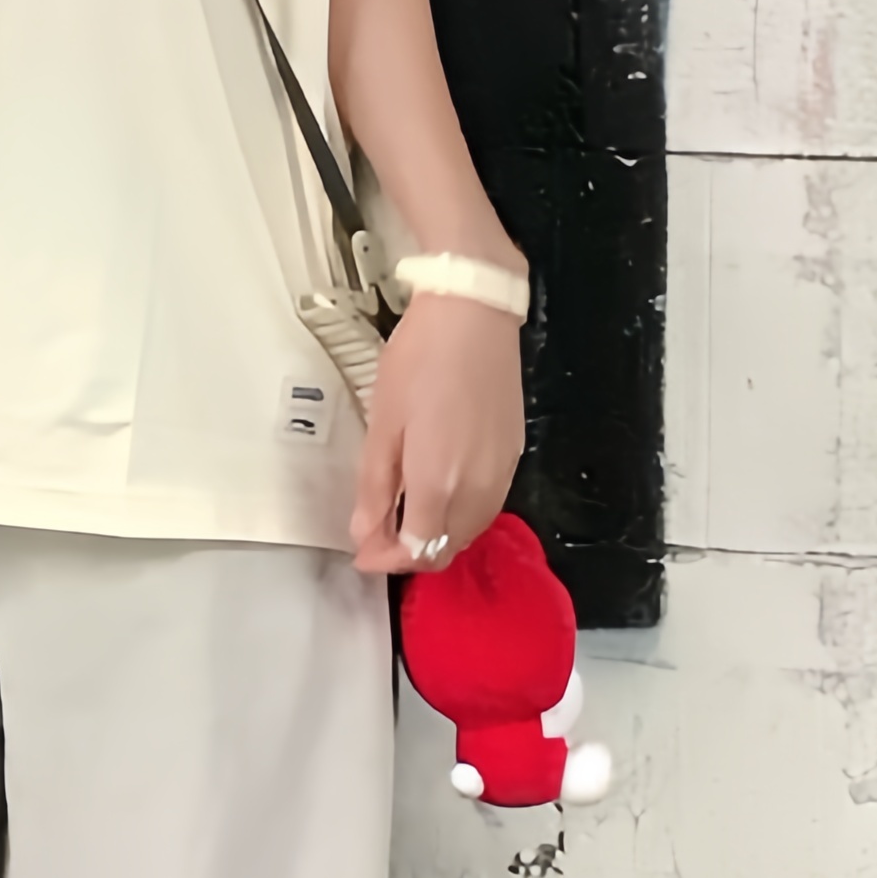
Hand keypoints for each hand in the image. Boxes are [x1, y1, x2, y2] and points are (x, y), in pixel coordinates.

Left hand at [348, 293, 522, 580]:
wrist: (473, 317)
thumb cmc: (420, 361)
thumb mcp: (383, 424)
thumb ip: (375, 487)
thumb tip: (365, 534)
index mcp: (439, 485)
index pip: (417, 551)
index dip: (386, 560)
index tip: (363, 552)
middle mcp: (477, 491)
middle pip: (447, 550)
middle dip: (411, 553)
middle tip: (378, 534)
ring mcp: (501, 475)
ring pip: (469, 532)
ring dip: (437, 537)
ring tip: (404, 514)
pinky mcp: (513, 457)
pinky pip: (486, 507)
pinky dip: (460, 516)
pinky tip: (439, 494)